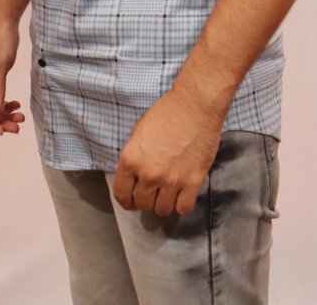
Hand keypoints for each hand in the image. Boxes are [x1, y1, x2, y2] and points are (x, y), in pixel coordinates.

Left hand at [112, 87, 223, 216]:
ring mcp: (171, 180)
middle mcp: (149, 173)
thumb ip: (135, 152)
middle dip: (146, 201)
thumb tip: (136, 168)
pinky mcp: (192, 182)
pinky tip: (182, 194)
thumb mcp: (140, 129)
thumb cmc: (168, 111)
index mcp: (131, 159)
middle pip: (143, 204)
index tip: (131, 202)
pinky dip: (182, 204)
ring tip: (167, 194)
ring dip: (163, 204)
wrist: (195, 105)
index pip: (121, 195)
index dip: (126, 202)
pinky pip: (184, 208)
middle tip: (152, 193)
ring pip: (162, 210)